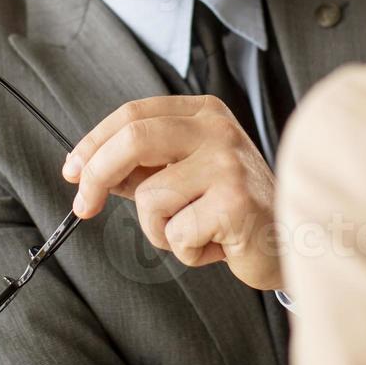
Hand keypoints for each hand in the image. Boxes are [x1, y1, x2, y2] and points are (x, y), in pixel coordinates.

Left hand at [62, 96, 281, 290]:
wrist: (293, 242)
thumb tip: (86, 170)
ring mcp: (228, 163)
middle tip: (83, 205)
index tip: (71, 170)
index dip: (93, 143)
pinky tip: (216, 244)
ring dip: (159, 230)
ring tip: (194, 231)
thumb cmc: (234, 209)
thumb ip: (142, 167)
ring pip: (151, 197)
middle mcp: (217, 130)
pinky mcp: (235, 202)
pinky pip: (175, 232)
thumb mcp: (185, 175)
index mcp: (203, 113)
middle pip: (133, 137)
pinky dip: (186, 251)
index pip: (132, 114)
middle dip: (96, 174)